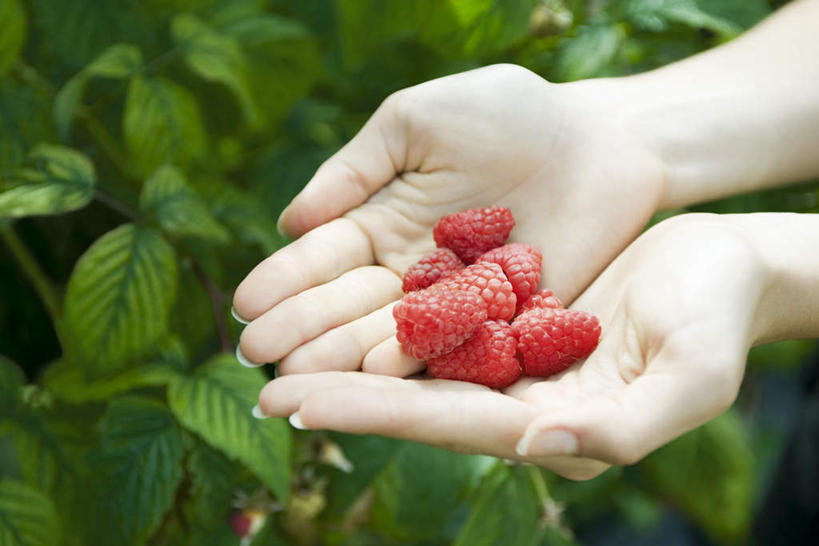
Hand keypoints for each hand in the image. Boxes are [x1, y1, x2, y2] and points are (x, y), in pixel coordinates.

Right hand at [233, 64, 664, 373]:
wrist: (598, 139)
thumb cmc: (506, 113)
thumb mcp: (416, 123)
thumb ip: (356, 170)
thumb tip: (290, 223)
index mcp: (382, 219)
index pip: (323, 258)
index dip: (284, 280)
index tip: (245, 305)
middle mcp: (410, 269)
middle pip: (346, 305)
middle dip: (300, 329)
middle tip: (255, 357)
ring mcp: (455, 299)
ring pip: (390, 332)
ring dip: (343, 356)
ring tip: (299, 377)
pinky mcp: (504, 321)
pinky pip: (456, 342)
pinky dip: (417, 357)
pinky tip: (378, 372)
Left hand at [255, 214, 766, 478]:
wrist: (726, 267)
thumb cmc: (718, 323)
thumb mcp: (688, 380)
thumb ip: (619, 429)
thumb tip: (534, 445)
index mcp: (551, 424)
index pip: (443, 422)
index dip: (370, 412)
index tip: (298, 404)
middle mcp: (521, 398)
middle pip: (415, 396)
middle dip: (339, 391)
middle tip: (264, 387)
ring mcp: (514, 358)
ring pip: (418, 358)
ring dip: (354, 353)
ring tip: (288, 349)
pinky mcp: (515, 318)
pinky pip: (442, 317)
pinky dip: (392, 314)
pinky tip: (349, 304)